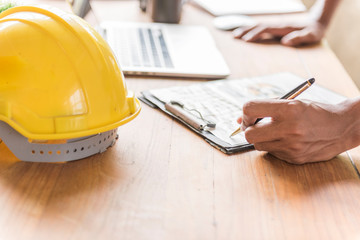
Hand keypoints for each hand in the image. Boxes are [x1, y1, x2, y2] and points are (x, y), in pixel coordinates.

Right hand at [233, 20, 325, 46]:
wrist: (317, 21)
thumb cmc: (314, 31)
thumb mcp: (310, 36)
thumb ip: (299, 38)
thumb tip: (285, 42)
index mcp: (283, 28)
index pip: (266, 30)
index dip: (255, 34)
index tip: (246, 40)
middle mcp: (277, 25)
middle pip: (258, 26)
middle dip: (245, 31)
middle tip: (234, 37)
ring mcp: (276, 25)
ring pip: (257, 26)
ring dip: (246, 30)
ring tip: (234, 35)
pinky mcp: (275, 27)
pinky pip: (260, 28)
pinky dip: (251, 29)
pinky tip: (245, 32)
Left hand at [238, 98, 359, 163]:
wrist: (343, 127)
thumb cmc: (316, 112)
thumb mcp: (293, 102)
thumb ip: (266, 109)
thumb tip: (239, 120)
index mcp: (288, 109)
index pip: (250, 108)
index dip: (245, 113)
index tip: (249, 115)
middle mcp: (289, 128)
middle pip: (249, 134)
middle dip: (249, 130)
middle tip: (256, 126)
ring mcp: (291, 146)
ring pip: (258, 145)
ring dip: (261, 138)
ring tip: (275, 132)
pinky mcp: (294, 158)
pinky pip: (272, 153)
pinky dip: (274, 146)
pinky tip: (286, 140)